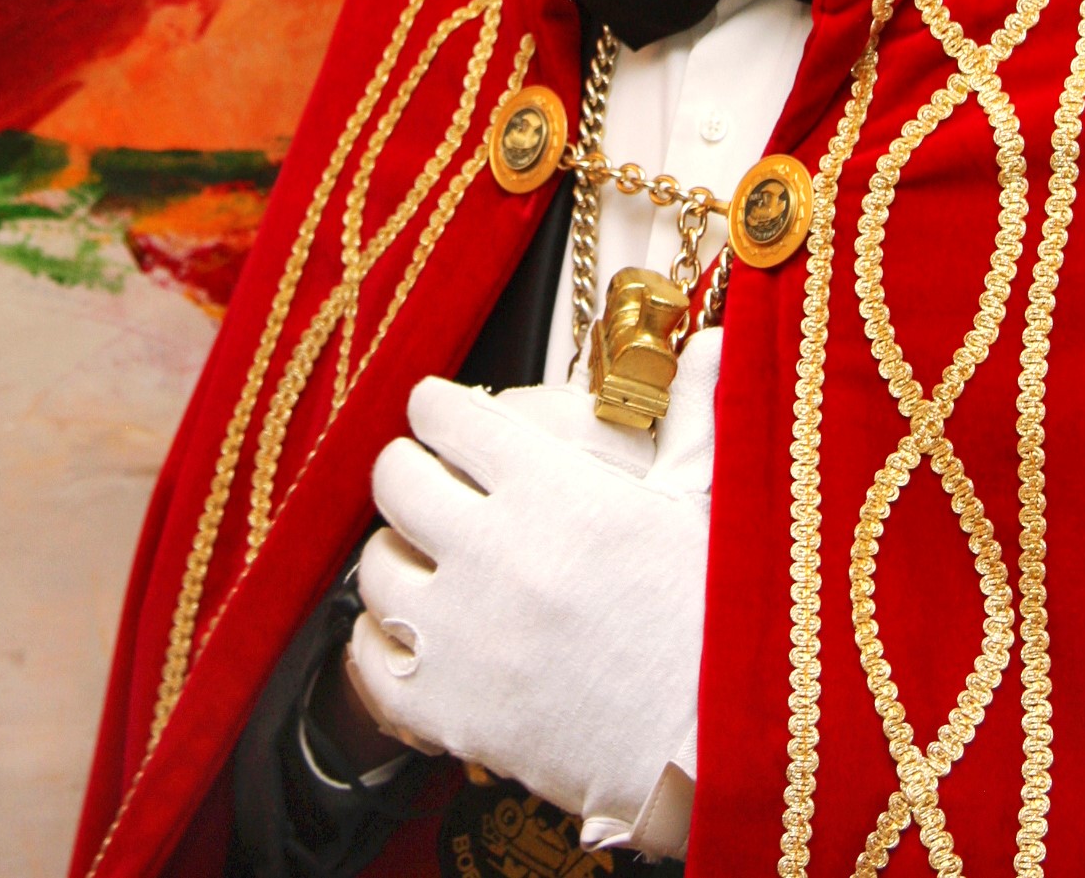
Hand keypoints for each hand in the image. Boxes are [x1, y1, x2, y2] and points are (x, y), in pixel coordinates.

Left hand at [348, 329, 721, 855]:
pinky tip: (411, 633)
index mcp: (553, 488)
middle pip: (395, 479)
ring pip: (376, 567)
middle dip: (407, 470)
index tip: (444, 414)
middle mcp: (496, 550)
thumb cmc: (712, 615)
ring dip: (399, 557)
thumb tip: (714, 339)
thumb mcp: (701, 501)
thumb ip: (694, 413)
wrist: (712, 744)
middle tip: (427, 480)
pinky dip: (381, 641)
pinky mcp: (447, 711)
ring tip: (428, 563)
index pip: (448, 415)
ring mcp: (464, 634)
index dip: (439, 408)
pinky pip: (370, 658)